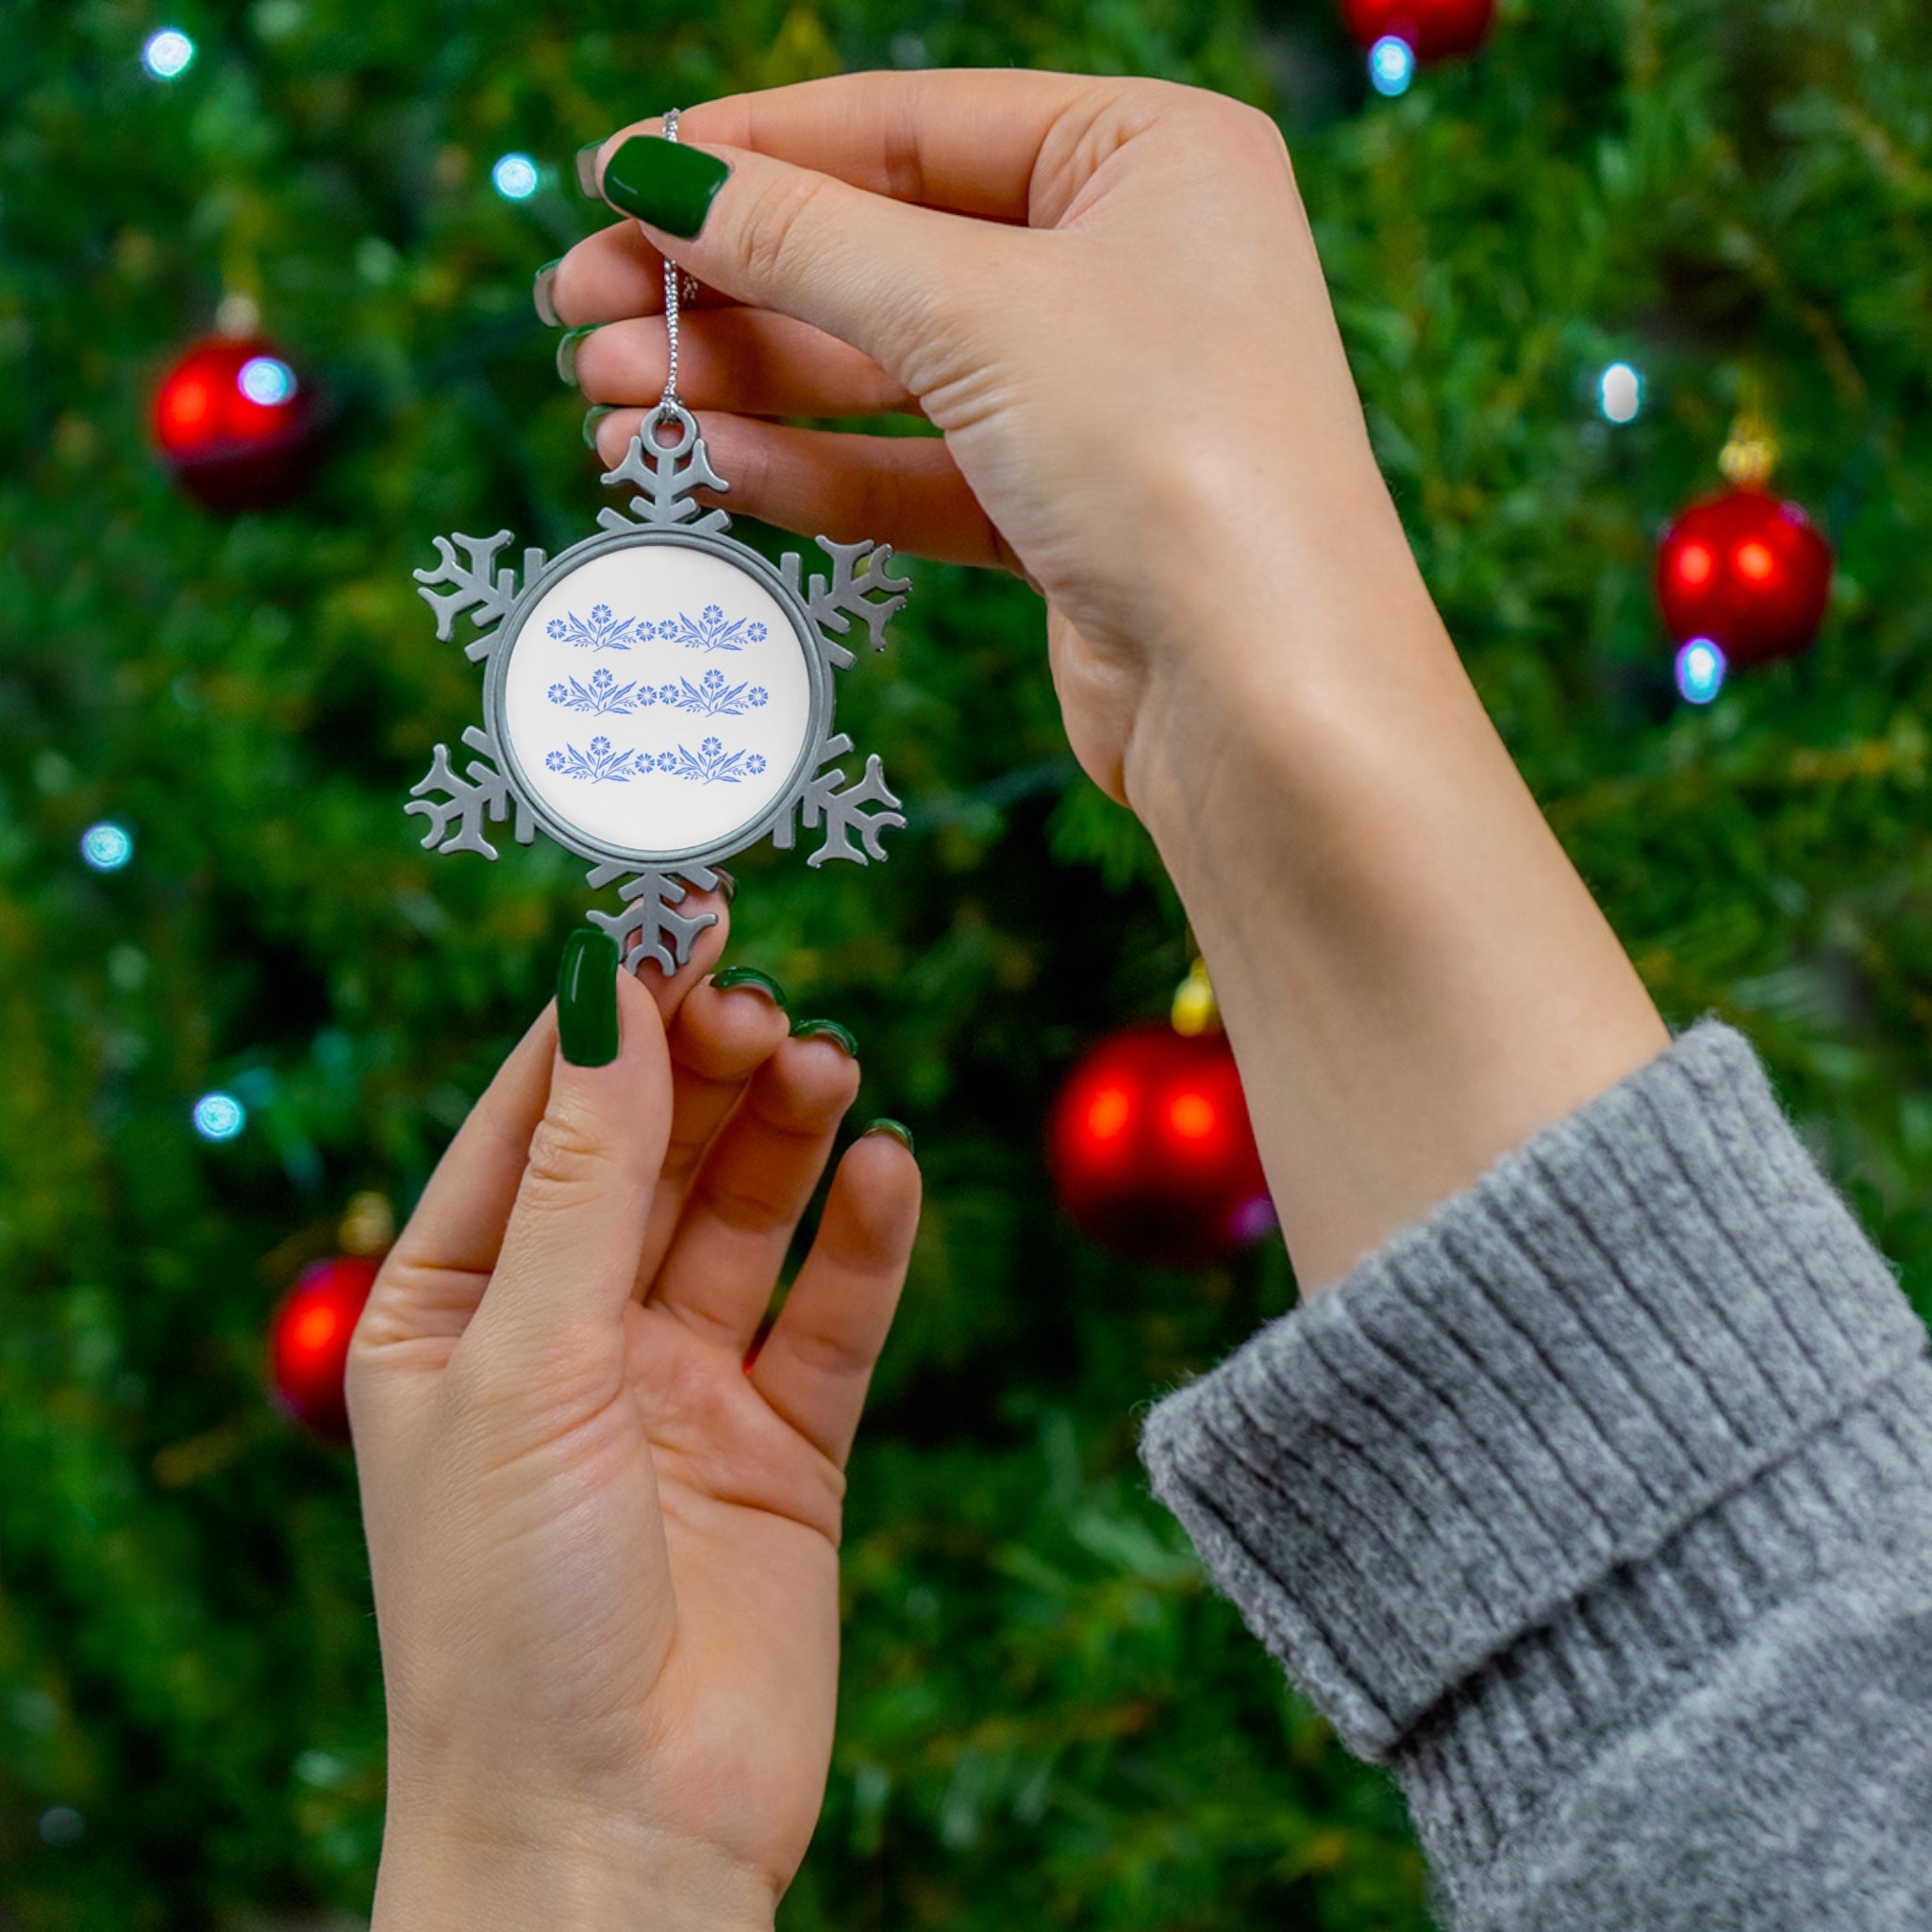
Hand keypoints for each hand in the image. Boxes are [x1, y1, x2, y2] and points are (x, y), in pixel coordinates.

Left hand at [348, 910, 919, 1930]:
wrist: (612, 1838)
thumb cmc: (508, 1611)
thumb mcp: (526, 1361)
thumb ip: (583, 1174)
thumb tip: (606, 986)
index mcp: (454, 1308)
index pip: (535, 1118)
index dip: (607, 1014)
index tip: (676, 915)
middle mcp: (567, 1335)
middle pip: (651, 1152)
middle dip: (705, 1069)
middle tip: (765, 1007)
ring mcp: (679, 1388)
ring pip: (745, 1216)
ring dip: (787, 1135)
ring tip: (828, 1067)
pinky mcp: (783, 1446)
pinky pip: (831, 1314)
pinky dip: (864, 1240)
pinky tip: (888, 1172)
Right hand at [550, 72, 1664, 1292]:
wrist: (1269, 700)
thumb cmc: (1170, 456)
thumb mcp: (973, 312)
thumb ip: (804, 240)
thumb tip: (654, 175)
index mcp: (1148, 156)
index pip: (909, 124)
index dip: (751, 151)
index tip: (612, 180)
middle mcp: (1130, 266)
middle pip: (884, 253)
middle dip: (726, 286)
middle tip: (577, 312)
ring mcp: (1098, 398)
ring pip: (886, 373)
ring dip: (743, 384)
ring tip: (604, 400)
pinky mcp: (1065, 516)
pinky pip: (913, 471)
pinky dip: (809, 467)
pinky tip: (699, 462)